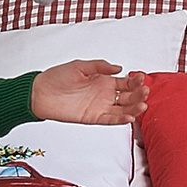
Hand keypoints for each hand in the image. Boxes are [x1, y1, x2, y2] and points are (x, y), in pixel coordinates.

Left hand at [30, 59, 148, 125]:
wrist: (41, 92)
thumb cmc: (57, 77)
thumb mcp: (80, 66)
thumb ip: (99, 66)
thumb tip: (119, 68)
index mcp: (104, 81)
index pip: (126, 82)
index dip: (136, 81)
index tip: (142, 78)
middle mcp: (104, 94)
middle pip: (128, 96)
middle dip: (139, 94)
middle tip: (145, 91)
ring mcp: (100, 107)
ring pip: (123, 109)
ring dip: (134, 108)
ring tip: (143, 105)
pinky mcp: (93, 117)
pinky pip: (110, 120)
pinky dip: (120, 119)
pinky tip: (130, 117)